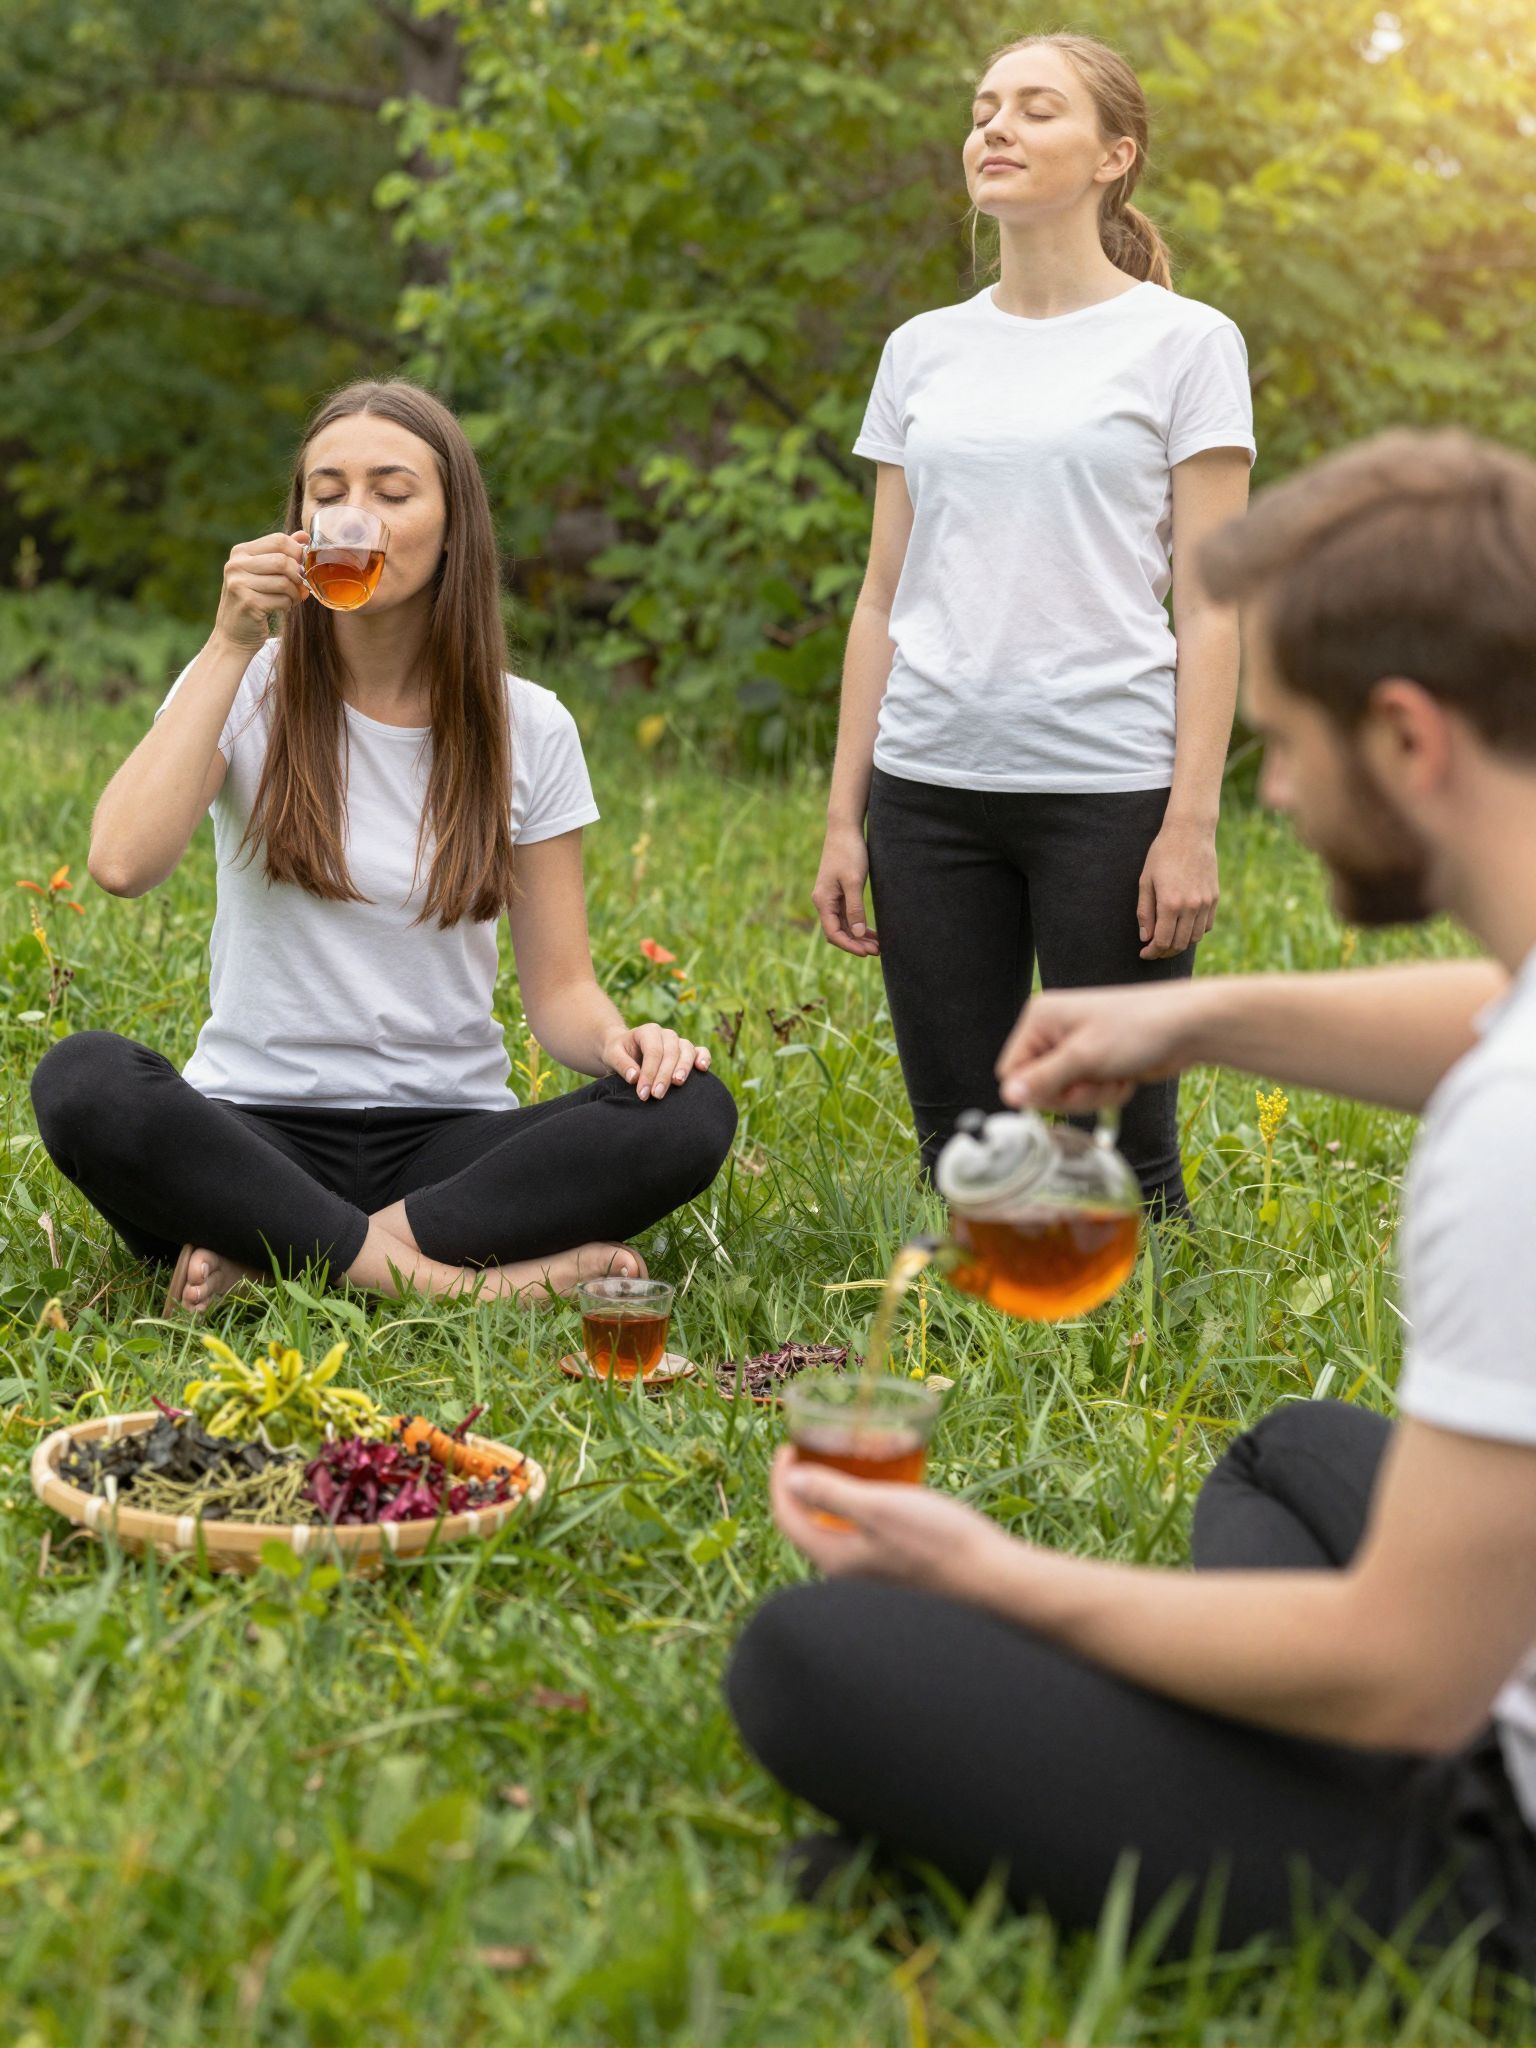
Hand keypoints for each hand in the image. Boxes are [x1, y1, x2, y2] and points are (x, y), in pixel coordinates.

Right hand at [213, 530, 310, 649]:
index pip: (279, 540)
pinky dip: (288, 605)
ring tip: (291, 599)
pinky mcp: (248, 603)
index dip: (297, 553)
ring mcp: (239, 584)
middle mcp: (236, 565)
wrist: (233, 634)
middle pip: (283, 561)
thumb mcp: (263, 572)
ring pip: (285, 582)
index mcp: (240, 552)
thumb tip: (304, 535)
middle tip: (298, 586)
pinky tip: (282, 607)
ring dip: (294, 593)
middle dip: (298, 575)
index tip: (300, 566)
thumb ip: (282, 553)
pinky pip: (282, 600)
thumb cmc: (253, 600)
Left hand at [602, 1022, 710, 1099]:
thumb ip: (621, 1064)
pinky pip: (701, 1051)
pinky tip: (703, 1069)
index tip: (643, 1093)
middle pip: (671, 1052)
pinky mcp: (688, 1052)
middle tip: (657, 1095)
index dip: (649, 1072)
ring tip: (678, 1084)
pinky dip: (704, 1058)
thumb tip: (635, 1077)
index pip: (653, 1051)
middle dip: (664, 1075)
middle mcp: (666, 1034)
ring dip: (684, 1068)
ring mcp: (679, 1042)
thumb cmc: (618, 1053)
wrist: (625, 1051)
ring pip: (687, 1051)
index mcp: (648, 1031)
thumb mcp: (612, 1055)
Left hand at [770, 1445, 1003, 1593]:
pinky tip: (888, 1494)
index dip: (780, 1479)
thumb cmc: (938, 1542)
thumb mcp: (880, 1508)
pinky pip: (864, 1537)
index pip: (787, 1516)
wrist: (994, 1581)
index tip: (788, 1446)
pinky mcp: (897, 1573)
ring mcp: (873, 1576)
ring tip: (850, 1466)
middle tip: (815, 1452)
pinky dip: (862, 1511)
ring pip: (838, 1530)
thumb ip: (832, 1494)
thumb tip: (791, 1481)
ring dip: (834, 1496)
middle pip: (808, 1524)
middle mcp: (847, 1574)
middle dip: (805, 1486)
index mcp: (834, 1558)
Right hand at [812, 822, 878, 956]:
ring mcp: (831, 898)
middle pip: (838, 932)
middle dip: (856, 943)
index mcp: (823, 900)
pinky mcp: (839, 892)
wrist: (845, 829)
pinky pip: (847, 915)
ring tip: (878, 945)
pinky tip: (871, 932)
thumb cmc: (849, 852)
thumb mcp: (854, 881)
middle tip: (877, 951)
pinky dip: (858, 925)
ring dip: (859, 936)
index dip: (849, 945)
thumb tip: (857, 933)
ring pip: (844, 925)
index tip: (866, 953)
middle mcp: (824, 902)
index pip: (833, 932)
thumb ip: (855, 908)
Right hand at [995, 981, 1197, 1113]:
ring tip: (1115, 1075)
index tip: (1066, 1087)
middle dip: (1071, 1093)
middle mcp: (1051, 1032)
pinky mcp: (1093, 1062)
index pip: (1010, 1071)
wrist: (1186, 1027)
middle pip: (1037, 1088)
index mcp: (1039, 1019)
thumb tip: (1007, 1097)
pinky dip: (1106, 1093)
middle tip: (1097, 1080)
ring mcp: (1073, 1048)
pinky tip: (1123, 1075)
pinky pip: (1085, 1094)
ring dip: (1092, 1095)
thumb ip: (1042, 1079)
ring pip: (1064, 1095)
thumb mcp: (1084, 1057)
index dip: (1035, 1090)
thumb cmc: (1137, 1029)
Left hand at [1137, 820, 1218, 960]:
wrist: (1190, 832)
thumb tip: (1146, 938)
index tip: (1144, 953)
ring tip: (1168, 940)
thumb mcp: (1145, 881)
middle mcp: (1191, 906)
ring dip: (1180, 944)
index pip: (1162, 941)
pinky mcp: (1215, 897)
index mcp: (1170, 903)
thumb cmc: (1162, 854)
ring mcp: (1205, 903)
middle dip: (1164, 952)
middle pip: (1179, 944)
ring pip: (1195, 938)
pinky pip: (1207, 926)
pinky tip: (1183, 928)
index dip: (1152, 952)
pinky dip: (1195, 932)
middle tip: (1153, 950)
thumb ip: (1144, 912)